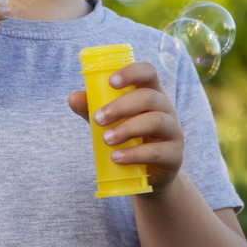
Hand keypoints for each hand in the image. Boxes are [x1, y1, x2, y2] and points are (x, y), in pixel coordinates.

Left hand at [68, 62, 183, 193]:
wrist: (149, 174)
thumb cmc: (129, 138)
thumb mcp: (111, 121)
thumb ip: (92, 109)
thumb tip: (73, 98)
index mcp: (152, 93)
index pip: (148, 72)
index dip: (131, 73)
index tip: (110, 81)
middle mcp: (166, 108)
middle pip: (148, 97)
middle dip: (121, 106)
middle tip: (97, 119)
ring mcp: (173, 131)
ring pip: (155, 121)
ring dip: (127, 129)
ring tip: (105, 140)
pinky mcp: (174, 155)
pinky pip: (157, 151)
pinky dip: (134, 154)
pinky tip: (117, 157)